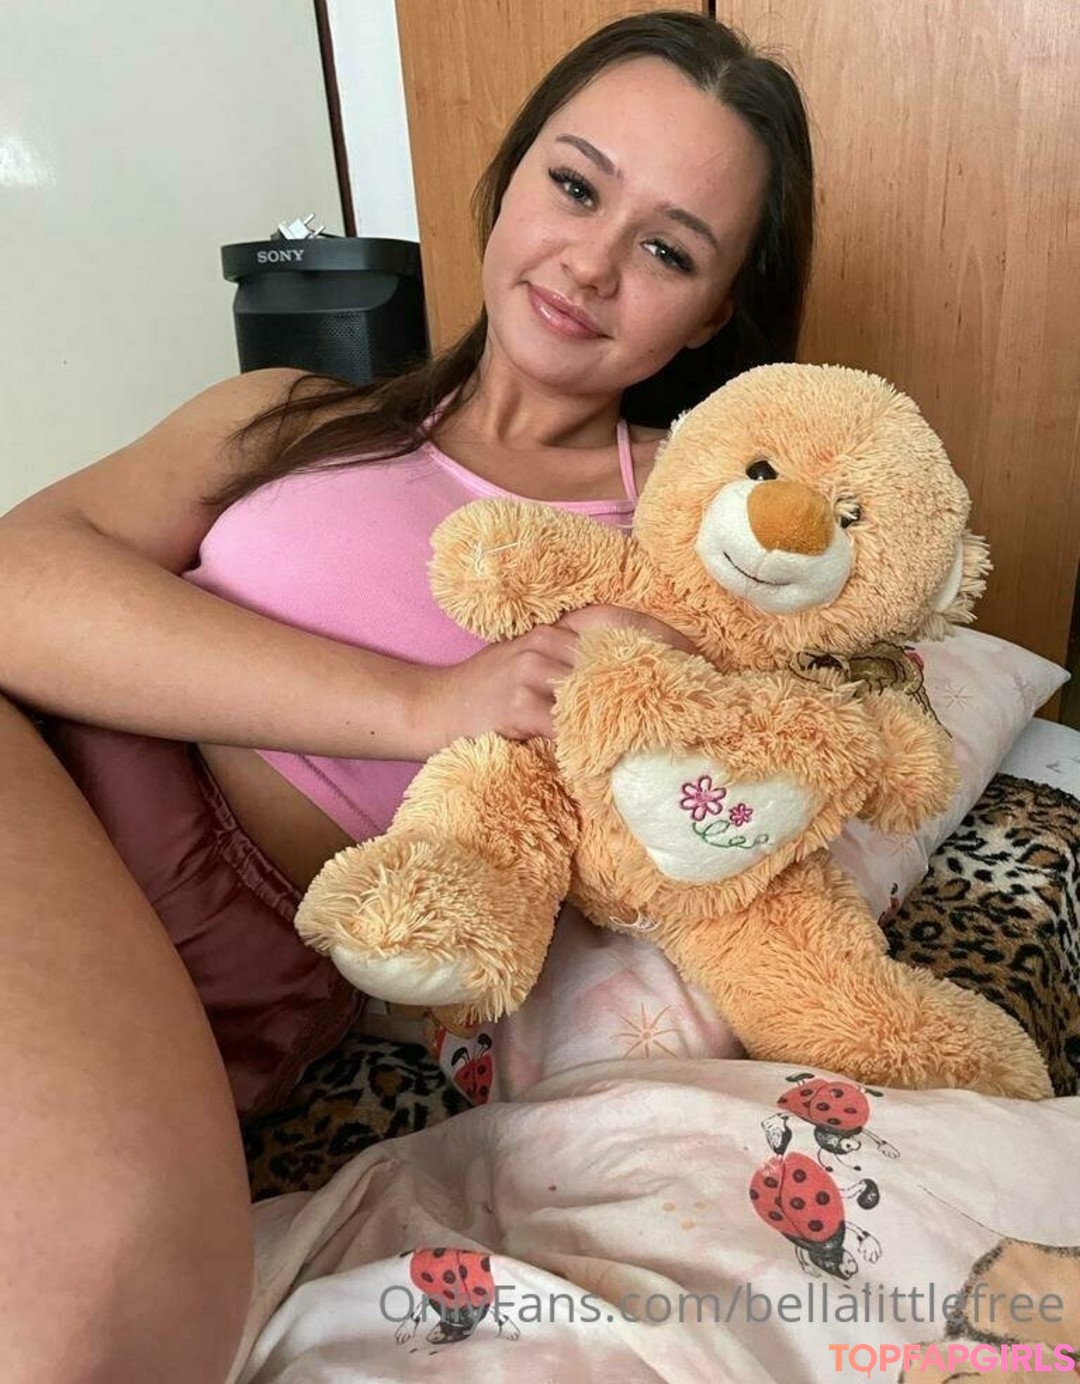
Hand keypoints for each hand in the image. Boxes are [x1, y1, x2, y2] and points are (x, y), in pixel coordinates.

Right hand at [414, 606, 696, 750]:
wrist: (428, 709)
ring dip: (633, 711)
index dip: (660, 632)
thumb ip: (571, 671)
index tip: (698, 652)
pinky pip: (566, 725)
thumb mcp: (528, 668)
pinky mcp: (516, 707)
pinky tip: (615, 756)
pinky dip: (591, 741)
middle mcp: (545, 642)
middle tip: (700, 695)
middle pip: (616, 652)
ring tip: (670, 730)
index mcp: (552, 630)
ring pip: (596, 689)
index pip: (617, 618)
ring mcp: (530, 672)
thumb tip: (631, 690)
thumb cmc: (484, 696)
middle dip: (659, 672)